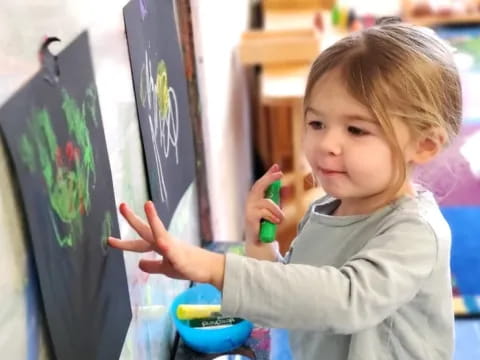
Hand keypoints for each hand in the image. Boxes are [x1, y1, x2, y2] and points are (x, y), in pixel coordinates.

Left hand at [108, 201, 224, 288]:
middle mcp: (165, 243)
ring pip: (160, 232)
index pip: (138, 243)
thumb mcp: (166, 269)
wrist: (209, 269)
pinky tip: (162, 242)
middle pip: (145, 230)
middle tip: (122, 205)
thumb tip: (140, 263)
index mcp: (160, 246)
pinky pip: (172, 250)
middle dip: (133, 219)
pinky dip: (166, 245)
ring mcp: (173, 247)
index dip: (123, 242)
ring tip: (148, 205)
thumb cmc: (189, 266)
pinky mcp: (181, 256)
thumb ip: (153, 266)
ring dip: (153, 219)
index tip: (109, 240)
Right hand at [245, 164, 284, 244]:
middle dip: (269, 179)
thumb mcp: (275, 209)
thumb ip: (278, 200)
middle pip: (259, 186)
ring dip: (277, 210)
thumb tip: (287, 189)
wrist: (259, 240)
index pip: (262, 182)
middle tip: (280, 174)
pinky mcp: (250, 217)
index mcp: (256, 197)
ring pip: (267, 202)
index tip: (276, 166)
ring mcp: (249, 208)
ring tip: (281, 218)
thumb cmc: (266, 223)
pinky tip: (275, 222)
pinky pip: (265, 212)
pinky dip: (273, 217)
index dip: (269, 174)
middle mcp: (251, 200)